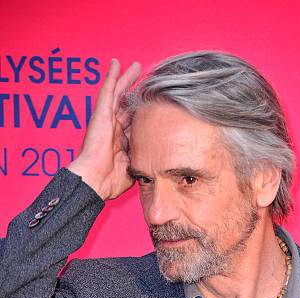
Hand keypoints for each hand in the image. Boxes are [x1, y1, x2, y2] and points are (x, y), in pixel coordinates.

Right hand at [67, 58, 140, 199]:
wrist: (95, 180)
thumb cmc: (110, 180)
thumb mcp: (132, 169)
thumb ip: (141, 161)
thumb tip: (153, 161)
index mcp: (120, 142)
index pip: (133, 123)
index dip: (141, 113)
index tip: (152, 106)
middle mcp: (113, 128)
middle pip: (125, 104)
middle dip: (134, 91)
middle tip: (143, 78)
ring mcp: (106, 120)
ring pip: (118, 93)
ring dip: (126, 79)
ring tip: (136, 66)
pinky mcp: (100, 114)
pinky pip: (107, 91)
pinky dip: (111, 76)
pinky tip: (115, 64)